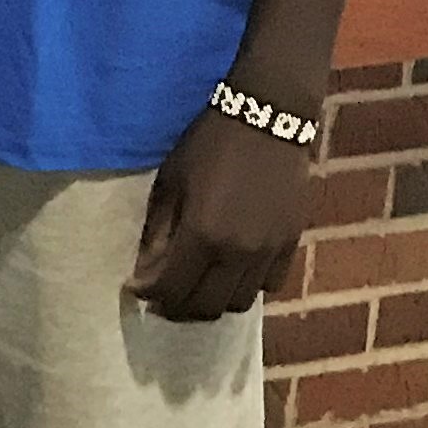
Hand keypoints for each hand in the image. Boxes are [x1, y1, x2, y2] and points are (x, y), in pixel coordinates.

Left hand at [127, 101, 317, 321]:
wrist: (266, 120)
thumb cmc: (208, 144)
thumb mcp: (170, 182)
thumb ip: (158, 230)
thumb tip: (146, 269)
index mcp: (202, 235)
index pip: (171, 289)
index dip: (149, 294)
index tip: (136, 289)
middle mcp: (238, 253)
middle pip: (206, 307)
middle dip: (178, 308)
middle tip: (162, 297)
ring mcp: (269, 252)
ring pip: (239, 303)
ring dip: (213, 302)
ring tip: (196, 287)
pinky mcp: (291, 244)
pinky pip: (269, 285)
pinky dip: (246, 287)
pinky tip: (231, 272)